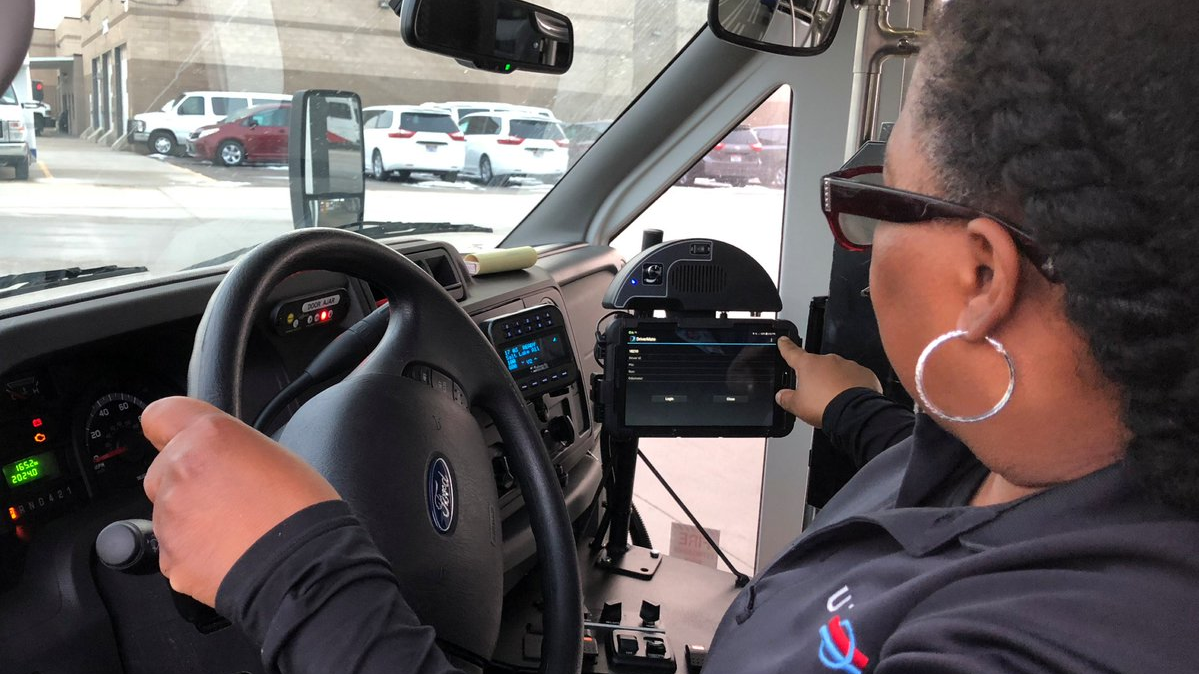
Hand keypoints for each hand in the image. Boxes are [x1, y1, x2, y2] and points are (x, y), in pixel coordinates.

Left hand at [142, 397, 339, 605]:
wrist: (301, 568)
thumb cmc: (301, 512)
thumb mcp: (275, 454)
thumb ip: (232, 448)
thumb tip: (221, 458)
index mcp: (208, 437)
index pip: (160, 416)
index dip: (169, 430)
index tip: (178, 440)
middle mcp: (180, 470)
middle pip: (163, 468)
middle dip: (186, 481)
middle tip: (226, 496)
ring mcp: (169, 515)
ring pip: (168, 510)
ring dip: (191, 517)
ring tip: (233, 529)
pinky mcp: (169, 555)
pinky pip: (175, 547)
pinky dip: (194, 550)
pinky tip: (227, 552)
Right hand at [775, 337, 881, 427]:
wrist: (855, 413)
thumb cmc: (826, 406)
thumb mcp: (797, 406)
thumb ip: (786, 398)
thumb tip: (782, 396)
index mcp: (809, 365)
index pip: (792, 352)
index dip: (786, 346)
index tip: (784, 341)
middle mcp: (828, 361)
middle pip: (817, 366)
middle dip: (816, 378)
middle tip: (816, 395)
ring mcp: (848, 365)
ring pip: (837, 372)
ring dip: (834, 382)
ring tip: (834, 400)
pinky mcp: (864, 374)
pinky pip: (854, 378)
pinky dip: (851, 387)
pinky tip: (849, 399)